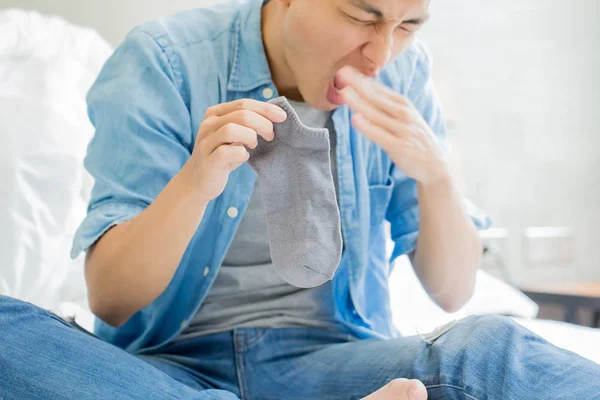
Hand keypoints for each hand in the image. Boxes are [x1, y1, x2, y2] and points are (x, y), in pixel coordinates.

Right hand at [186, 99, 286, 200]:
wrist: (198, 180)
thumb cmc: (222, 156)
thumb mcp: (233, 136)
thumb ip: (247, 124)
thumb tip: (275, 115)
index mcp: (215, 113)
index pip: (243, 104)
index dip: (265, 109)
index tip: (282, 117)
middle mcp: (208, 124)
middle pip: (241, 114)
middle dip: (263, 124)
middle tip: (270, 136)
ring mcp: (206, 142)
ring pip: (232, 129)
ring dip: (250, 136)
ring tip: (254, 145)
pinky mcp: (209, 160)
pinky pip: (229, 151)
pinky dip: (242, 154)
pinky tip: (243, 157)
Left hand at [338, 66, 448, 185]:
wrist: (437, 166)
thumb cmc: (416, 141)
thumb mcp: (406, 119)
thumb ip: (388, 108)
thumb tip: (364, 94)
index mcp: (404, 105)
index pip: (380, 90)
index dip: (363, 79)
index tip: (346, 70)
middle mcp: (405, 115)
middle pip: (378, 97)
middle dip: (359, 84)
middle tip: (341, 72)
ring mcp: (404, 130)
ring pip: (378, 114)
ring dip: (360, 102)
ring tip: (344, 92)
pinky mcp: (401, 147)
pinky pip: (381, 135)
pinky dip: (368, 126)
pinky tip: (355, 119)